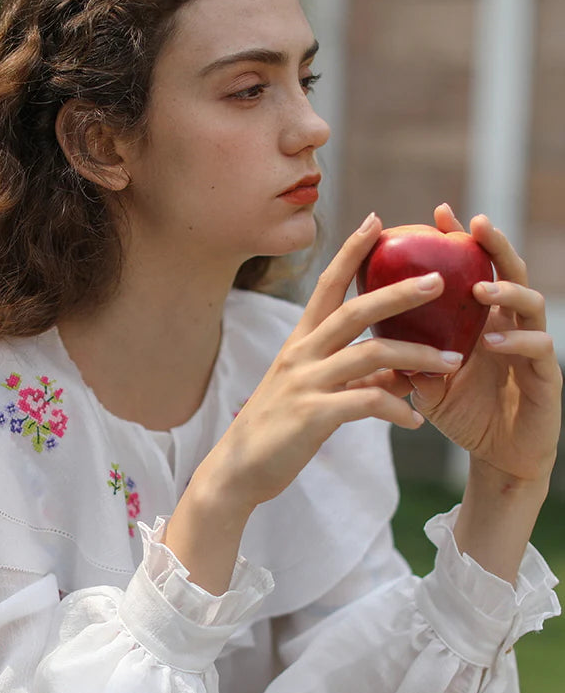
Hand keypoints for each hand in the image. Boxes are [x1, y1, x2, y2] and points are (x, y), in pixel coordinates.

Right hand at [201, 213, 465, 513]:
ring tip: (453, 361)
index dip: (351, 252)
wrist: (238, 471)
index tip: (376, 221)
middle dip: (398, 292)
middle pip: (354, 311)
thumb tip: (404, 373)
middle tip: (439, 280)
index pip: (327, 287)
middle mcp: (301, 356)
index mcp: (299, 344)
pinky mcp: (313, 416)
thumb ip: (357, 380)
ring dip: (417, 356)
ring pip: (371, 355)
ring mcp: (305, 384)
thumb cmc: (278, 431)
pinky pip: (368, 404)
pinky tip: (416, 419)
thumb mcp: (316, 397)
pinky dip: (398, 409)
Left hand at [408, 205, 561, 485]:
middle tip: (476, 225)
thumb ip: (409, 359)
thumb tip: (369, 339)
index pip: (476, 270)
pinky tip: (492, 340)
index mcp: (484, 321)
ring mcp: (532, 348)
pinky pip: (537, 349)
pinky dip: (516, 341)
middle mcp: (512, 326)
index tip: (440, 213)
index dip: (462, 242)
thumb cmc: (465, 415)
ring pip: (530, 305)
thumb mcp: (429, 385)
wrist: (497, 459)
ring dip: (506, 292)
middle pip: (510, 273)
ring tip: (480, 288)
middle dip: (495, 246)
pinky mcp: (547, 376)